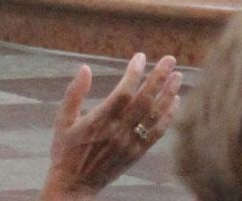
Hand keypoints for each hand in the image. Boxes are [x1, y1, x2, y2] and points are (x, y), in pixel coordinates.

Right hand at [40, 52, 181, 200]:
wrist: (74, 185)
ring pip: (153, 115)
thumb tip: (85, 68)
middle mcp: (118, 131)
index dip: (134, 73)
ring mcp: (130, 143)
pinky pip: (157, 133)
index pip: (123, 92)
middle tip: (170, 59)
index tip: (140, 56)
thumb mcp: (63, 121)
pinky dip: (168, 117)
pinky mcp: (137, 154)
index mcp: (100, 120)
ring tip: (178, 76)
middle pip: (144, 100)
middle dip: (158, 77)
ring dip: (168, 94)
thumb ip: (74, 93)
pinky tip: (175, 102)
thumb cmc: (66, 151)